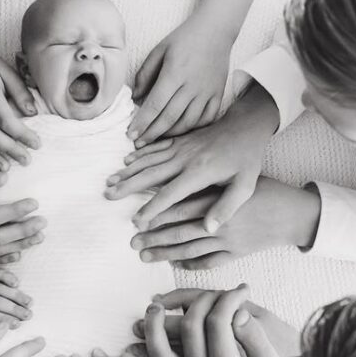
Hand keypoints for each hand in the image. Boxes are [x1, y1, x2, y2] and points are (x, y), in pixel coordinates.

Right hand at [106, 84, 278, 231]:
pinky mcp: (180, 140)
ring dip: (127, 171)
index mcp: (199, 172)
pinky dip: (139, 154)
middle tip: (108, 196)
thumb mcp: (245, 186)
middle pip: (150, 174)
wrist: (247, 127)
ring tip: (109, 182)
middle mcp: (185, 158)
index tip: (137, 222)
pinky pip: (155, 147)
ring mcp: (180, 147)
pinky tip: (127, 160)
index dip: (152, 208)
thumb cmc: (247, 160)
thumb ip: (227, 208)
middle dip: (127, 186)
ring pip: (148, 160)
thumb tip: (208, 229)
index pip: (170, 194)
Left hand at [120, 287, 280, 356]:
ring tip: (155, 308)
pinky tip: (126, 353)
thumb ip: (256, 342)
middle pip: (189, 329)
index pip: (219, 320)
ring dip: (153, 328)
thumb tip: (239, 312)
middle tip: (208, 294)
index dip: (228, 298)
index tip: (240, 291)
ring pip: (159, 354)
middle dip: (195, 302)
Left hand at [129, 14, 231, 145]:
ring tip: (156, 138)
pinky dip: (193, 128)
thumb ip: (144, 75)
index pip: (155, 105)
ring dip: (170, 134)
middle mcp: (192, 86)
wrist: (216, 30)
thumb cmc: (184, 39)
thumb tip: (135, 99)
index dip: (142, 122)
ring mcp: (207, 92)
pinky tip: (180, 130)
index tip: (131, 134)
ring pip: (188, 122)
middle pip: (169, 118)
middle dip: (152, 134)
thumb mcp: (159, 51)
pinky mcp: (218, 94)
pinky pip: (206, 119)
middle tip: (139, 143)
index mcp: (174, 73)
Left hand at [129, 178, 321, 269]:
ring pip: (190, 250)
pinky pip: (209, 262)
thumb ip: (210, 186)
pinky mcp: (236, 254)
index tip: (137, 221)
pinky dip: (192, 265)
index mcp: (218, 202)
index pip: (180, 209)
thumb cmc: (266, 191)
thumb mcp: (237, 181)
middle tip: (132, 242)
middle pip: (179, 232)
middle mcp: (220, 223)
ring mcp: (228, 242)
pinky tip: (176, 264)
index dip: (156, 216)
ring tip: (144, 256)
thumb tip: (179, 183)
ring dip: (165, 254)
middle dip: (153, 238)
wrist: (294, 214)